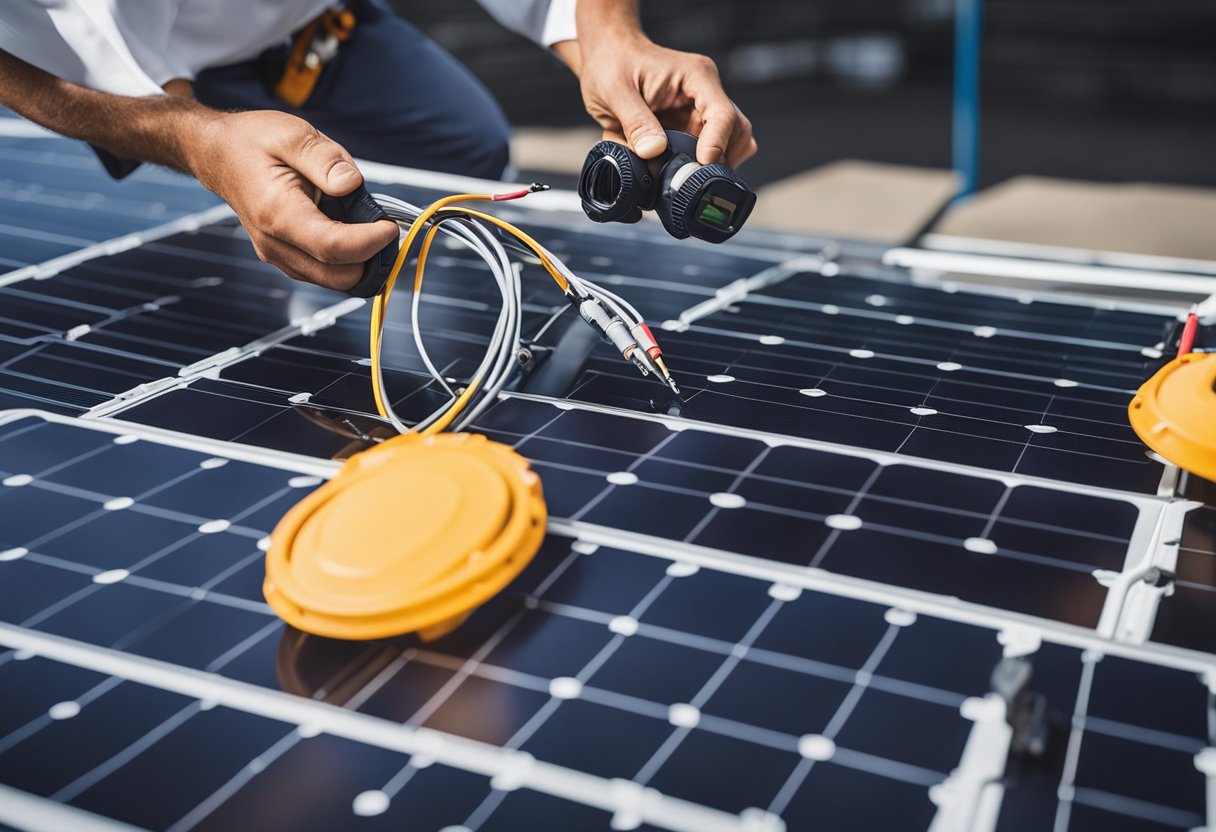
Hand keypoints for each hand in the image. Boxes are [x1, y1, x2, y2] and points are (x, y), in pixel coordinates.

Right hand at [184, 111, 397, 290]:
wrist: (216, 154)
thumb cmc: (251, 142)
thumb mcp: (292, 134)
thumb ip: (325, 159)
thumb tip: (352, 183)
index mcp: (278, 213)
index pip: (335, 248)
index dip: (371, 242)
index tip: (390, 226)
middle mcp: (275, 243)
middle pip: (339, 276)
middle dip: (370, 257)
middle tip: (382, 226)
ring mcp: (276, 254)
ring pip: (332, 280)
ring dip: (357, 260)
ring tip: (364, 225)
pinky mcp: (282, 256)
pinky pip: (321, 272)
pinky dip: (342, 260)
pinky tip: (346, 230)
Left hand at [559, 35, 755, 167]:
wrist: (607, 58)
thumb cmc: (612, 63)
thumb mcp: (616, 91)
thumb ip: (635, 123)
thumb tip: (653, 152)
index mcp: (695, 77)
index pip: (723, 114)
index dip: (717, 144)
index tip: (701, 164)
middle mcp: (705, 93)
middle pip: (736, 132)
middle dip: (718, 159)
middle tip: (689, 178)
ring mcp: (701, 111)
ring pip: (729, 145)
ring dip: (710, 165)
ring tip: (679, 175)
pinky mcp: (692, 127)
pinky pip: (709, 152)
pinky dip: (698, 167)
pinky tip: (677, 171)